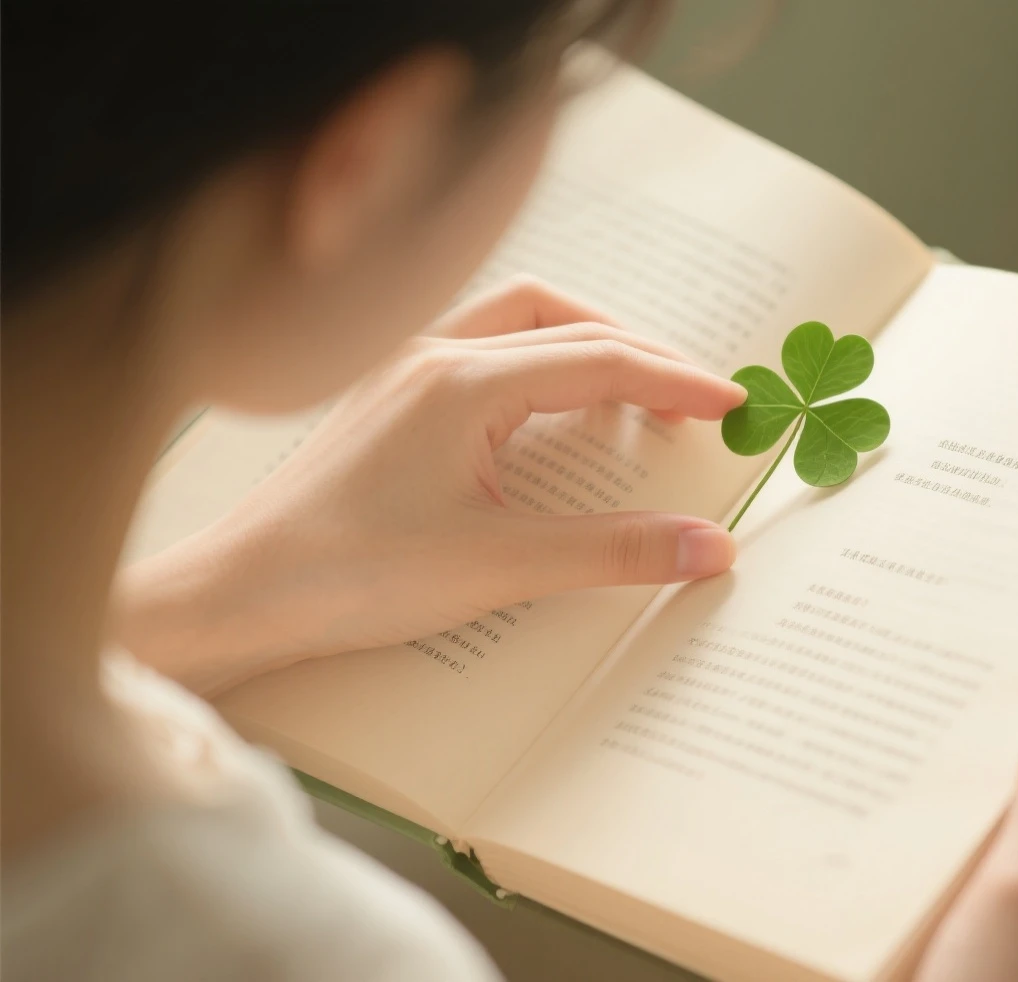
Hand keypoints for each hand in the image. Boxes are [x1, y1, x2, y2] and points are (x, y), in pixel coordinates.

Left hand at [115, 277, 746, 692]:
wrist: (240, 595)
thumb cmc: (348, 576)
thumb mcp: (499, 567)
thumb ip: (614, 552)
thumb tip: (711, 547)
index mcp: (462, 381)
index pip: (599, 359)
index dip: (676, 381)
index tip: (732, 405)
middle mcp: (433, 356)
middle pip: (563, 319)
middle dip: (639, 353)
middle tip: (694, 401)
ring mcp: (404, 372)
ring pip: (517, 322)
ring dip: (586, 347)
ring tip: (636, 397)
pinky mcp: (389, 400)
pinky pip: (483, 351)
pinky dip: (539, 367)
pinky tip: (553, 416)